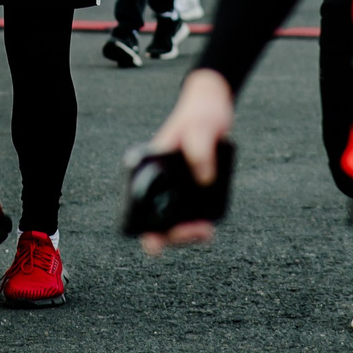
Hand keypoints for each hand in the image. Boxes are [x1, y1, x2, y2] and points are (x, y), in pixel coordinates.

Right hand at [138, 69, 235, 254]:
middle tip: (199, 232)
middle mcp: (159, 178)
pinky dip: (197, 220)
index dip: (145, 229)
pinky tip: (209, 224)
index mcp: (150, 165)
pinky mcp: (193, 186)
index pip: (140, 202)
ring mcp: (176, 184)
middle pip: (157, 218)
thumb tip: (205, 180)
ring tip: (205, 232)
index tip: (155, 246)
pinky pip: (192, 210)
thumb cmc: (200, 113)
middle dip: (175, 234)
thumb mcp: (201, 127)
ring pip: (174, 218)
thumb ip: (200, 150)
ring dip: (186, 230)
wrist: (213, 105)